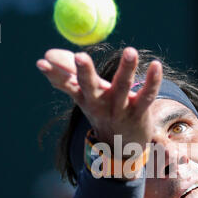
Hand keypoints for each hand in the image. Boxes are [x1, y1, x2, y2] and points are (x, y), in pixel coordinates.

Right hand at [36, 47, 162, 148]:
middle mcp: (100, 104)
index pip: (67, 84)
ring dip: (126, 69)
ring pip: (123, 87)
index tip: (42, 62)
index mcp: (85, 98)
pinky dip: (153, 80)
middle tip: (79, 57)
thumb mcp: (83, 96)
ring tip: (130, 51)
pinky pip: (147, 95)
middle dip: (84, 72)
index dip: (55, 74)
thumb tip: (46, 56)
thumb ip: (67, 76)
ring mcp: (120, 108)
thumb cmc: (102, 112)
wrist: (122, 146)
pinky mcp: (139, 112)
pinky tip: (156, 65)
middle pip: (91, 87)